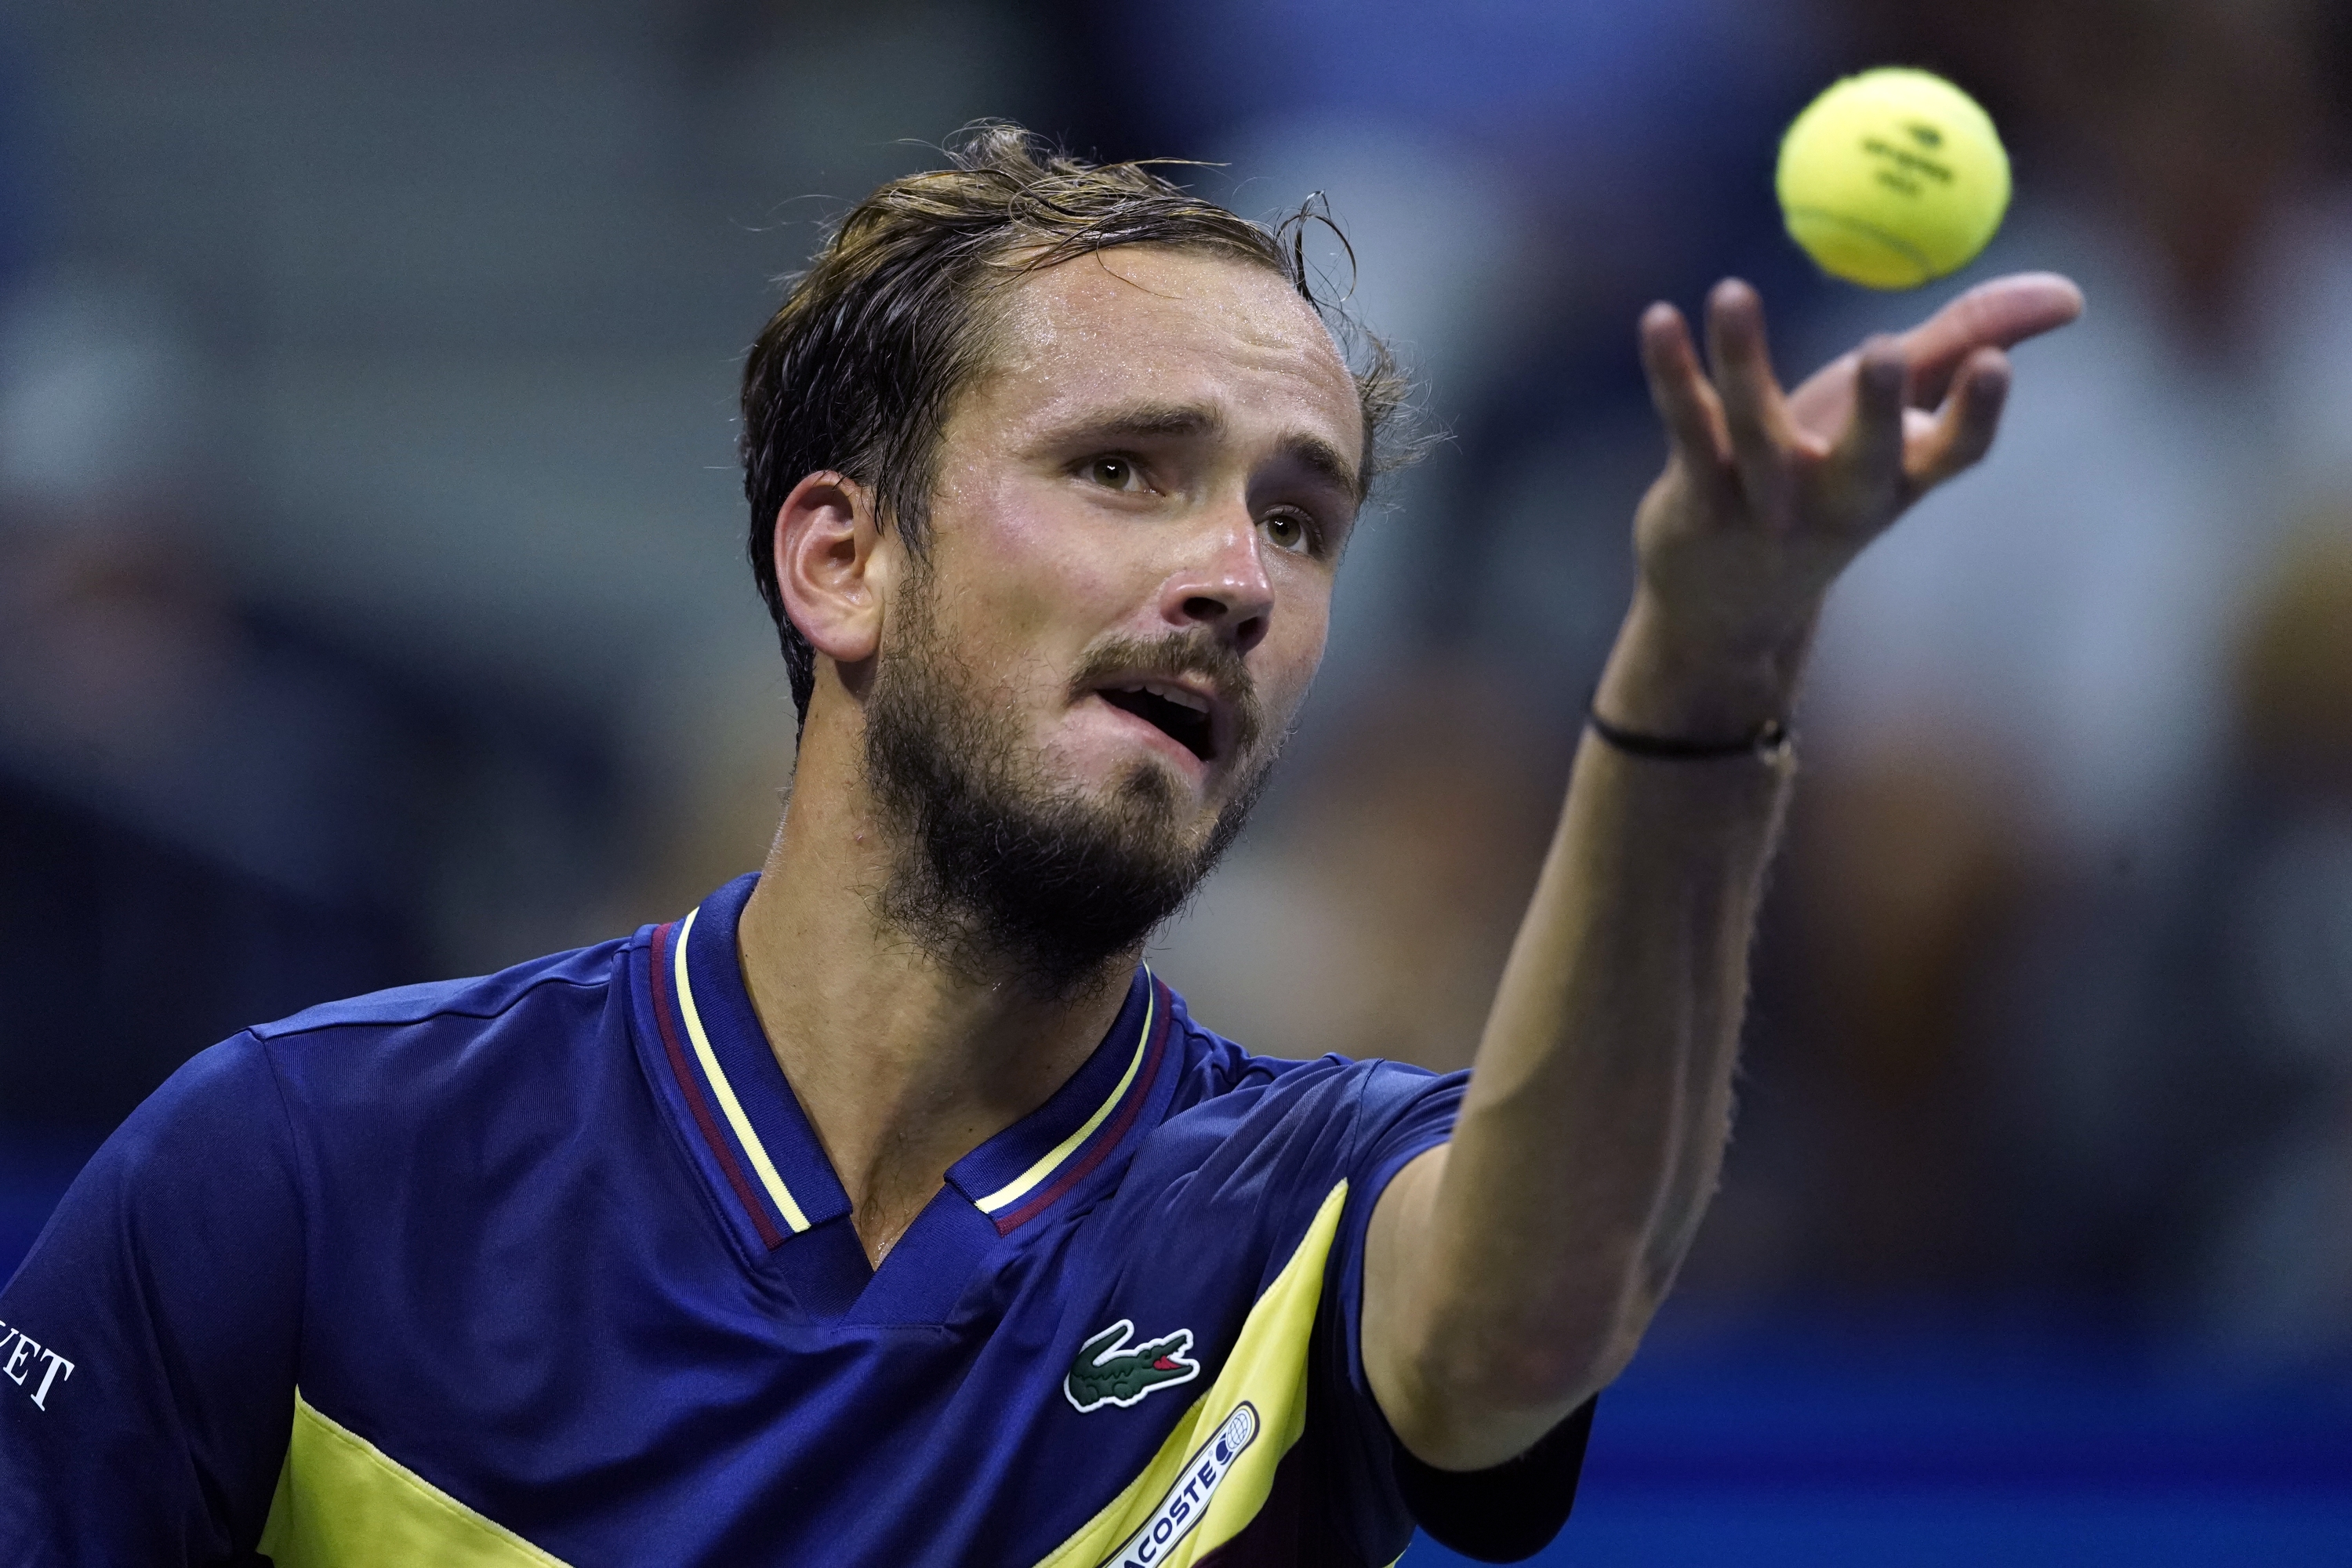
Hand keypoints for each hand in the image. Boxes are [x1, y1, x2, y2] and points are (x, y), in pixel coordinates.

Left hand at [1602, 272, 2083, 738]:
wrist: (1724, 607)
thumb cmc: (1822, 485)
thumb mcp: (1894, 420)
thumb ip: (1967, 345)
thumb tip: (2072, 294)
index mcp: (1898, 482)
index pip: (1954, 455)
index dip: (1976, 415)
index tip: (1998, 363)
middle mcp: (1837, 503)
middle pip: (1864, 459)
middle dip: (1880, 408)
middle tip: (1886, 348)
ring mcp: (1763, 508)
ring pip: (1754, 430)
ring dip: (1744, 359)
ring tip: (1732, 292)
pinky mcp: (1695, 503)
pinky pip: (1686, 429)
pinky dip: (1672, 372)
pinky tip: (1660, 319)